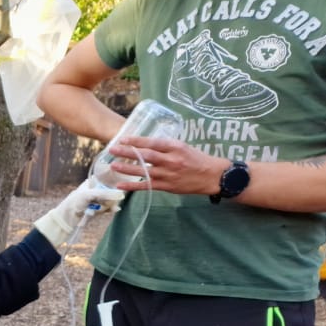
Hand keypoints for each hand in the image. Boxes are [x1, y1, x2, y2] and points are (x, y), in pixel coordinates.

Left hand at [32, 180, 124, 247]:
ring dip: (112, 203)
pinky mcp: (99, 209)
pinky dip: (111, 209)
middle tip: (115, 198)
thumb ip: (105, 194)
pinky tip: (113, 210)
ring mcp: (98, 199)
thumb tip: (121, 195)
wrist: (66, 219)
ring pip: (111, 199)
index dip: (116, 179)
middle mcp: (97, 189)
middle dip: (114, 195)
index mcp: (93, 182)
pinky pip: (109, 207)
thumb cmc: (74, 202)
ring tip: (108, 207)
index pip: (108, 177)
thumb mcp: (89, 195)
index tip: (123, 182)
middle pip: (112, 189)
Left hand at [105, 135, 221, 195]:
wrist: (212, 176)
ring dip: (127, 168)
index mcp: (176, 147)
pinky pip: (146, 185)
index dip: (137, 140)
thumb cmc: (198, 159)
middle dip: (127, 152)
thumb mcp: (184, 147)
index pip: (153, 142)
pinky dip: (132, 186)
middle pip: (146, 155)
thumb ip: (166, 146)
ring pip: (144, 170)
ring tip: (113, 165)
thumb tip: (146, 143)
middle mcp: (171, 160)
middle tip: (112, 149)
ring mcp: (168, 174)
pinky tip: (120, 184)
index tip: (123, 139)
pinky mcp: (166, 186)